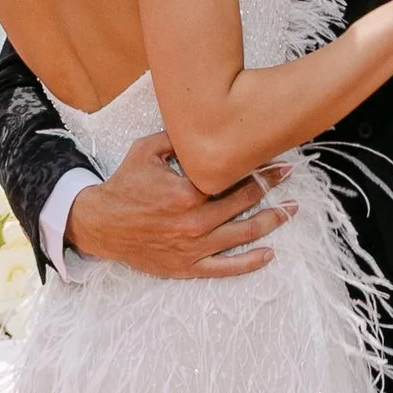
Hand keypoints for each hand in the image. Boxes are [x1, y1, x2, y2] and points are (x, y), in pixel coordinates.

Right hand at [64, 129, 293, 278]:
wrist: (100, 224)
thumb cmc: (124, 186)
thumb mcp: (146, 151)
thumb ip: (177, 137)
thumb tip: (201, 124)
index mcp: (187, 193)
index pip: (233, 178)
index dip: (257, 167)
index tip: (274, 158)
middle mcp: (194, 222)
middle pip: (244, 203)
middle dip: (270, 186)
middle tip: (288, 174)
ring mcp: (193, 248)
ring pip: (243, 235)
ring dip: (272, 221)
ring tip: (291, 209)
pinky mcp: (188, 266)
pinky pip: (226, 268)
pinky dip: (250, 263)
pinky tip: (270, 254)